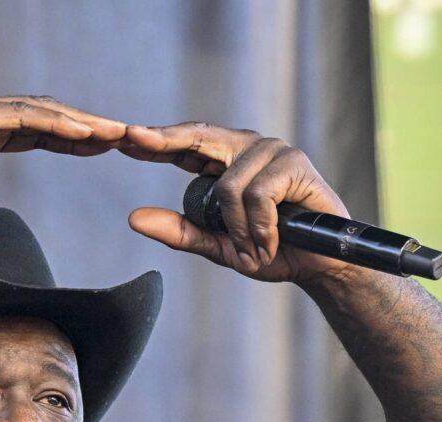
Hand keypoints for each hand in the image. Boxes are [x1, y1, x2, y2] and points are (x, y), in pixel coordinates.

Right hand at [0, 95, 126, 224]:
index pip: (34, 130)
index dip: (67, 137)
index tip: (99, 146)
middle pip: (46, 116)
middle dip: (84, 125)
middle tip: (122, 135)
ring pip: (42, 112)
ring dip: (81, 121)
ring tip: (116, 132)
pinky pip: (24, 117)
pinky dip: (57, 122)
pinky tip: (85, 131)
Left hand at [117, 123, 352, 284]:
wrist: (318, 264)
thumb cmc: (271, 250)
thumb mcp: (216, 245)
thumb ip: (178, 230)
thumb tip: (133, 217)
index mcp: (225, 162)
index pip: (185, 145)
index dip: (155, 140)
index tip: (123, 136)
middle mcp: (247, 147)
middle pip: (198, 137)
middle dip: (165, 140)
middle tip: (132, 137)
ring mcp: (272, 150)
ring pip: (229, 186)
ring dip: (238, 230)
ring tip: (256, 247)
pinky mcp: (294, 163)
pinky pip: (257, 197)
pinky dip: (259, 228)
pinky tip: (271, 240)